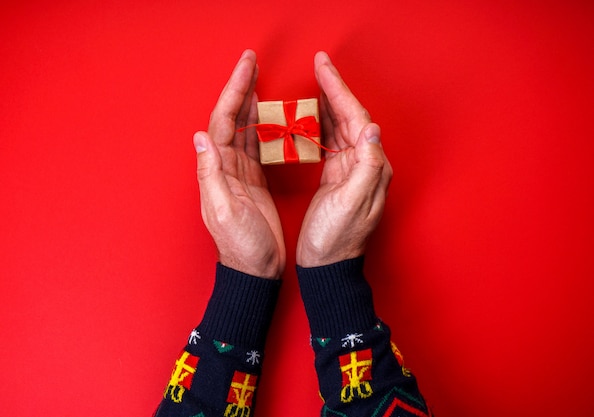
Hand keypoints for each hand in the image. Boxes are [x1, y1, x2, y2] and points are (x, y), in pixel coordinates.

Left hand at [194, 50, 284, 278]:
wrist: (255, 269)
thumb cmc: (242, 245)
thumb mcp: (226, 211)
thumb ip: (212, 175)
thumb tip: (201, 138)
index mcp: (217, 169)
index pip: (223, 120)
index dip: (234, 91)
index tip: (247, 66)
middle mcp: (224, 166)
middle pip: (231, 117)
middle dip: (240, 87)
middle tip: (251, 61)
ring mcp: (239, 172)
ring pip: (243, 128)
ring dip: (249, 102)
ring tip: (258, 79)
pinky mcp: (253, 180)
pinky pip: (255, 144)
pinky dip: (261, 125)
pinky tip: (267, 114)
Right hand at [296, 52, 392, 266]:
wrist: (327, 265)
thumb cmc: (336, 239)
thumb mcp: (352, 203)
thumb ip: (365, 166)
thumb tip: (371, 128)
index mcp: (371, 166)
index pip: (357, 117)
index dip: (340, 90)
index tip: (324, 67)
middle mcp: (365, 164)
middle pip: (351, 116)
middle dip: (334, 89)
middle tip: (319, 64)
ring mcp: (351, 170)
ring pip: (340, 126)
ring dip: (328, 103)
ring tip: (314, 82)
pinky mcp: (337, 177)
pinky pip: (330, 142)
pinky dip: (320, 124)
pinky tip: (310, 116)